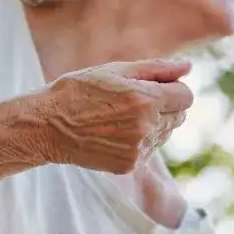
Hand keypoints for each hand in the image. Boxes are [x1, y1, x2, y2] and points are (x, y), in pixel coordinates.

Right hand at [35, 59, 194, 174]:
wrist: (45, 127)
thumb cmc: (78, 92)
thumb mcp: (115, 71)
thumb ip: (157, 69)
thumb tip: (189, 67)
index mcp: (145, 100)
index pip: (186, 96)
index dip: (173, 89)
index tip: (154, 86)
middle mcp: (146, 127)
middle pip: (179, 115)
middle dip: (165, 106)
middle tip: (135, 101)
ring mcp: (138, 149)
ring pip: (166, 134)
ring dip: (154, 124)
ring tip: (121, 117)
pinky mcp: (130, 165)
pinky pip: (150, 151)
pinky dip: (140, 142)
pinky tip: (115, 134)